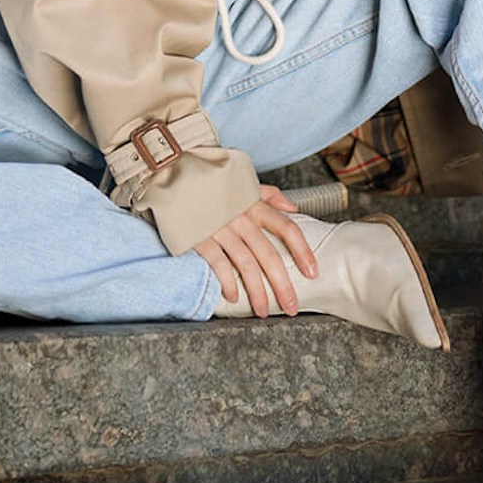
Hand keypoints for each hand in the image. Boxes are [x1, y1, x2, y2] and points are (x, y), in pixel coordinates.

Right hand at [190, 184, 318, 316]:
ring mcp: (219, 227)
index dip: (303, 251)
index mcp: (252, 203)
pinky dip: (228, 283)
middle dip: (282, 285)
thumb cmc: (209, 180)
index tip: (312, 272)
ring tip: (263, 310)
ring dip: (257, 292)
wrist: (170, 171)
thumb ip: (268, 194)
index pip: (286, 228)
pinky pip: (218, 264)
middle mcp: (240, 217)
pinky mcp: (198, 237)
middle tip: (291, 307)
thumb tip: (293, 209)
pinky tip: (234, 297)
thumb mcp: (241, 181)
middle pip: (269, 255)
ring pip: (246, 265)